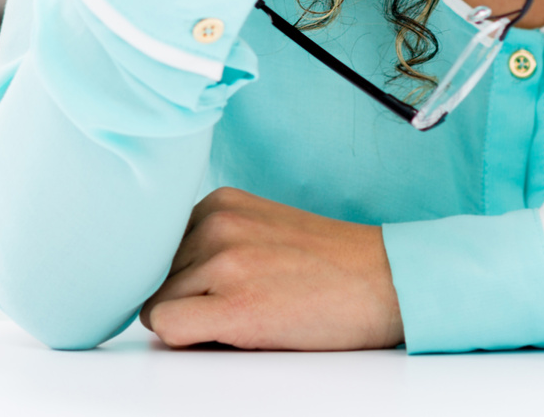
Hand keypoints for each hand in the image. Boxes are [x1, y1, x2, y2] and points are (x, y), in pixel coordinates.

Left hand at [140, 187, 402, 349]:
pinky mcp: (234, 305)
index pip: (156, 249)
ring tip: (244, 319)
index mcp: (218, 203)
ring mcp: (222, 262)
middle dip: (182, 300)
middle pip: (155, 278)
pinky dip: (186, 339)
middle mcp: (214, 224)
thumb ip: (212, 244)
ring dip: (191, 321)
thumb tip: (162, 285)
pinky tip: (227, 335)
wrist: (389, 280)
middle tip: (232, 309)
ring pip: (157, 305)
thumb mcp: (260, 231)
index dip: (178, 279)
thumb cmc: (330, 266)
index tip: (206, 291)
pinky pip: (167, 327)